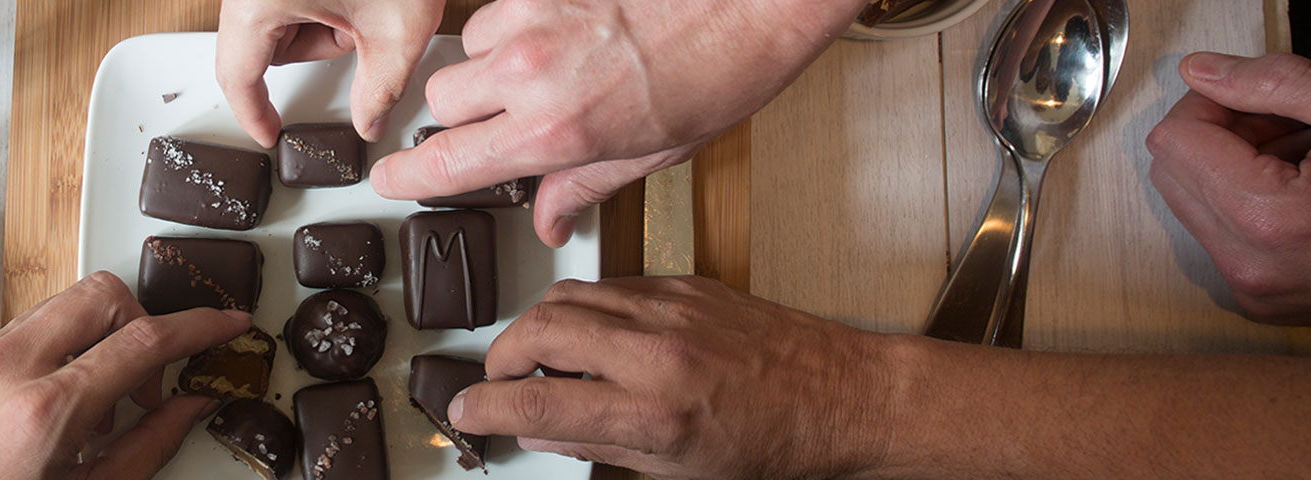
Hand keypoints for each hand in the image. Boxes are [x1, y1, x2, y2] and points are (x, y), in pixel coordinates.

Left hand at [0, 272, 250, 478]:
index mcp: (43, 413)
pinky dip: (50, 358)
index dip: (198, 327)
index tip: (223, 324)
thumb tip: (186, 408)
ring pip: (57, 308)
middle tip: (148, 377)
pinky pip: (16, 336)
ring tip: (96, 407)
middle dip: (140, 322)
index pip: (143, 341)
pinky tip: (52, 408)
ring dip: (94, 343)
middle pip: (99, 294)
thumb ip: (146, 447)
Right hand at [216, 0, 446, 147]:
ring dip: (317, 21)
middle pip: (259, 43)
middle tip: (356, 32)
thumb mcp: (399, 29)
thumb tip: (369, 120)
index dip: (255, 112)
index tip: (270, 131)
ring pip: (272, 16)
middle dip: (312, 48)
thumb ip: (380, 89)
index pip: (238, 75)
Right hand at [369, 0, 864, 246]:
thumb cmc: (720, 70)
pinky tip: (561, 36)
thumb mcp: (652, 153)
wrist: (752, 1)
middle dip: (462, 118)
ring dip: (490, 69)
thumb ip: (583, 186)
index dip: (405, 177)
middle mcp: (530, 72)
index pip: (445, 163)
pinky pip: (498, 11)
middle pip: (441, 100)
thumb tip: (550, 218)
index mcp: (555, 131)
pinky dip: (515, 28)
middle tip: (503, 125)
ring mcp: (533, 18)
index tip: (391, 180)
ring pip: (467, 50)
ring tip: (544, 74)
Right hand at [448, 276, 900, 478]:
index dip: (484, 407)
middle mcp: (656, 353)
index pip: (535, 400)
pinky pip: (609, 288)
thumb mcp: (677, 469)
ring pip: (567, 298)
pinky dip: (583, 310)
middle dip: (500, 358)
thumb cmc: (776, 441)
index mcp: (653, 412)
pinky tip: (591, 338)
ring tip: (538, 359)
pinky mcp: (684, 285)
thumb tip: (539, 428)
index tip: (466, 413)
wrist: (845, 396)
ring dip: (535, 327)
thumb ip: (597, 444)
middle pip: (537, 331)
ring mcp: (670, 309)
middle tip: (498, 384)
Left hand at [1146, 52, 1310, 324]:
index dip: (1212, 103)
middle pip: (1174, 173)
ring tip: (1309, 159)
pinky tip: (1309, 192)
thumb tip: (1203, 71)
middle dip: (1221, 135)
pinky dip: (1251, 203)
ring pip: (1193, 204)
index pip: (1175, 140)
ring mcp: (1255, 291)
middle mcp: (1250, 267)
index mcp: (1269, 220)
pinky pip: (1221, 236)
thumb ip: (1276, 84)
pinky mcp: (1263, 301)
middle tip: (1287, 123)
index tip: (1254, 96)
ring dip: (1236, 168)